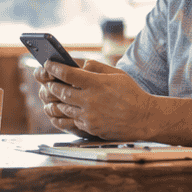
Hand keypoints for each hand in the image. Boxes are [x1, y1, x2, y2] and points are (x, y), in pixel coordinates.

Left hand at [37, 58, 152, 138]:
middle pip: (61, 91)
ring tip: (56, 96)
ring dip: (58, 101)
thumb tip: (82, 64)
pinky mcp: (90, 128)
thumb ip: (98, 67)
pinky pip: (72, 120)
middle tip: (49, 82)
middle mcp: (90, 100)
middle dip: (52, 85)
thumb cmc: (132, 94)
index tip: (48, 64)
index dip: (54, 68)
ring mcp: (89, 116)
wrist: (144, 119)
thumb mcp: (118, 74)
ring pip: (63, 107)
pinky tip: (67, 110)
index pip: (67, 74)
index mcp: (97, 83)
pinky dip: (68, 114)